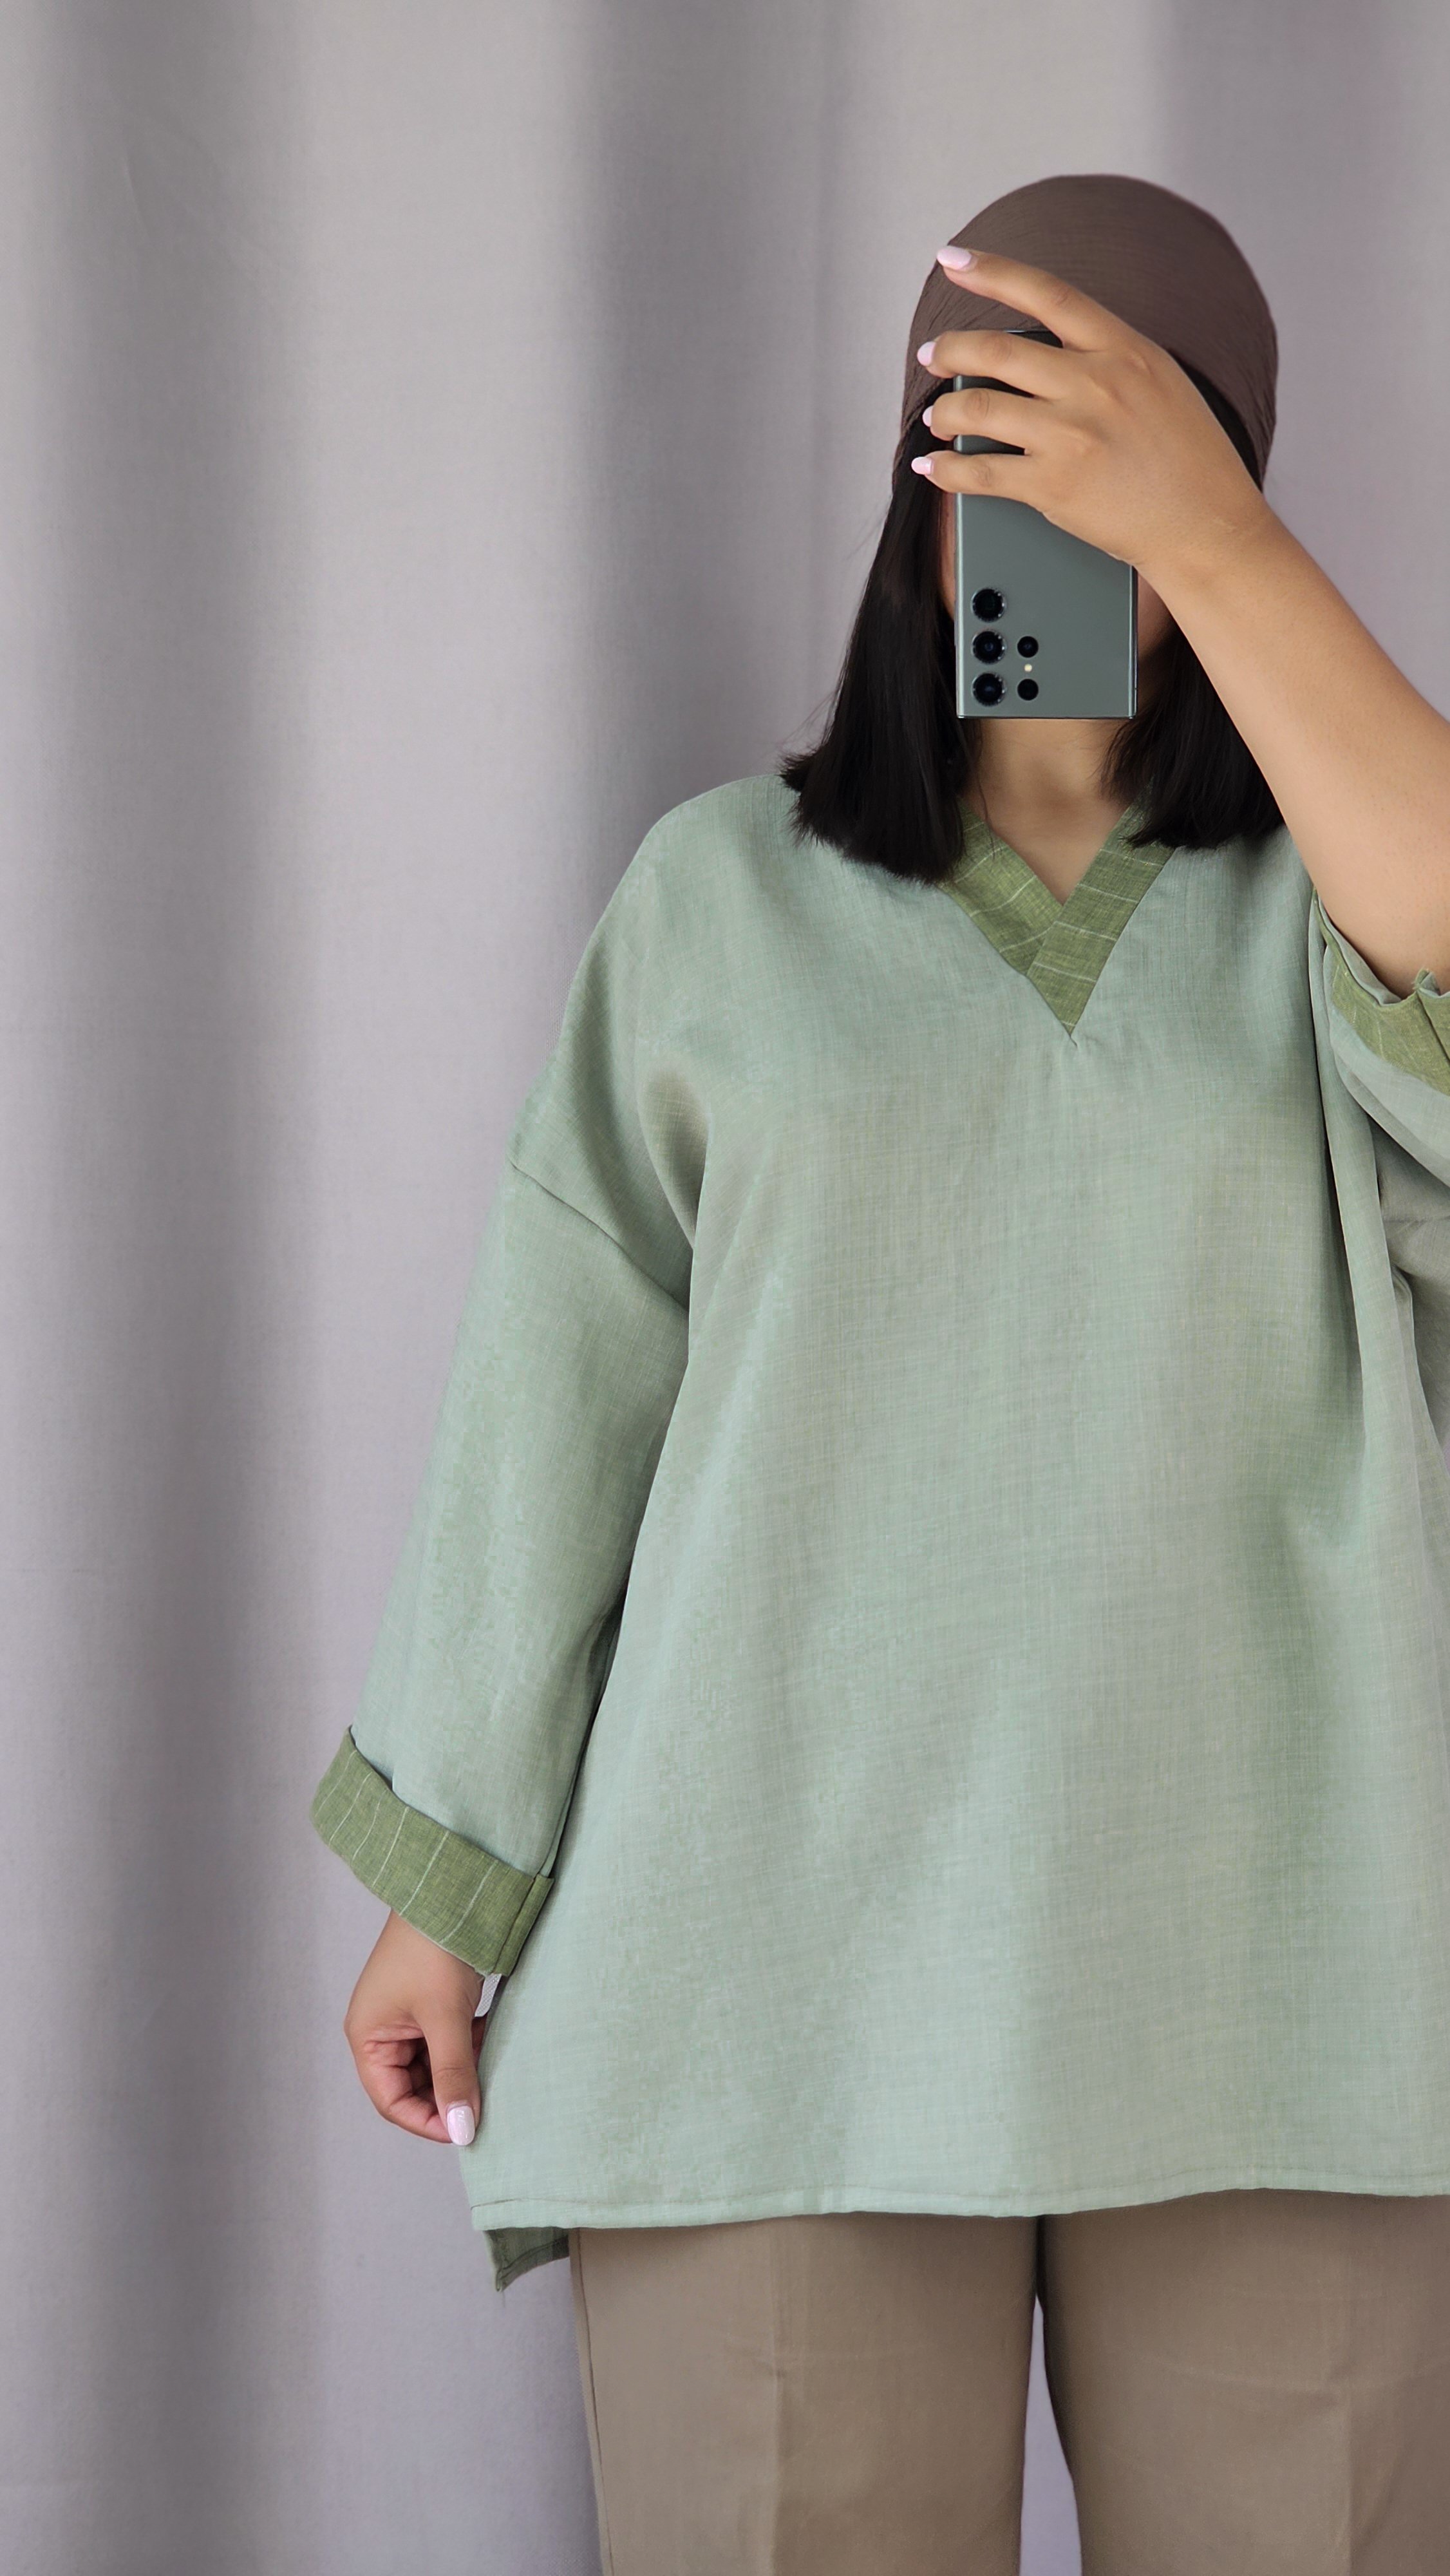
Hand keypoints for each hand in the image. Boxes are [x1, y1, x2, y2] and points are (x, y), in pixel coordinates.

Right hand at [341, 1907, 489, 2146]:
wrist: (451, 1888)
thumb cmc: (435, 1948)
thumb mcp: (446, 2018)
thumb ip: (454, 2074)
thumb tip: (463, 2130)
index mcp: (368, 2036)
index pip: (392, 2101)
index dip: (427, 2120)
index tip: (466, 2129)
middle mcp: (380, 2029)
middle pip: (412, 2085)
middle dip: (447, 2091)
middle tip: (483, 2094)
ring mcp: (404, 2015)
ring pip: (432, 2064)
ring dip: (460, 2066)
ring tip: (486, 2053)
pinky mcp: (428, 2001)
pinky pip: (444, 2040)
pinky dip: (466, 2044)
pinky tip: (486, 2032)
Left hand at [911, 245, 1274, 589]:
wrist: (1207, 525)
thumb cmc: (1189, 460)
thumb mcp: (1160, 383)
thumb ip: (1109, 359)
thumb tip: (1050, 352)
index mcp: (1124, 350)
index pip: (1048, 292)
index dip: (993, 271)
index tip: (953, 259)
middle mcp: (1095, 384)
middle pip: (997, 350)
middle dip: (950, 349)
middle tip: (932, 354)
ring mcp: (1072, 435)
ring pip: (978, 407)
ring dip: (945, 411)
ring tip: (937, 418)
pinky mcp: (1054, 486)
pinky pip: (980, 472)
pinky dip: (946, 470)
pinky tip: (933, 467)